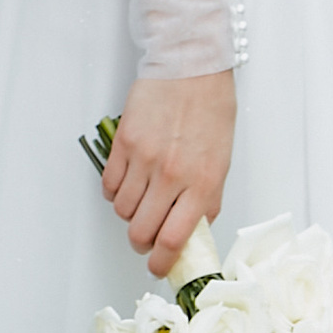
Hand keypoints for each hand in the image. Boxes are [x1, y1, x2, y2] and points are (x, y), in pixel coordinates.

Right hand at [101, 71, 233, 278]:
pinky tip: (128, 182)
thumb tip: (192, 230)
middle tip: (145, 237)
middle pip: (141, 232)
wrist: (191, 65)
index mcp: (203, 183)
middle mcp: (172, 175)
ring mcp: (145, 159)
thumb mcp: (223, 159)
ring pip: (123, 211)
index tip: (157, 266)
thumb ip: (208, 197)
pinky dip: (116, 192)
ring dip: (129, 214)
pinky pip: (110, 185)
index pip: (174, 240)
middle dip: (141, 242)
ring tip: (140, 201)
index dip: (162, 262)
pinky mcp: (124, 143)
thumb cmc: (211, 109)